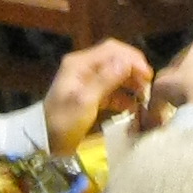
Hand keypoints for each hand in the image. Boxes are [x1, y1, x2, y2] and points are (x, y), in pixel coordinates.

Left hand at [43, 39, 156, 156]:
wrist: (44, 142)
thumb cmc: (63, 122)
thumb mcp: (84, 102)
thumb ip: (105, 80)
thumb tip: (127, 62)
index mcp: (79, 63)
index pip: (111, 50)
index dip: (132, 59)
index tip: (148, 75)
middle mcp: (83, 67)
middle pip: (115, 60)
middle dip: (133, 71)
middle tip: (148, 87)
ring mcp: (86, 81)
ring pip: (115, 74)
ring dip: (130, 83)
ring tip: (144, 98)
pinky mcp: (90, 95)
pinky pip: (111, 89)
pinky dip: (123, 96)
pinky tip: (133, 107)